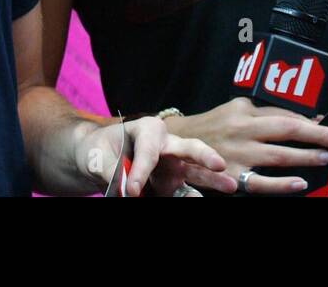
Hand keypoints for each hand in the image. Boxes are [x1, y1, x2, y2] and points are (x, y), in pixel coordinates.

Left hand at [80, 117, 234, 195]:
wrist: (98, 161)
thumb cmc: (98, 150)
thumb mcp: (96, 156)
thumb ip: (111, 171)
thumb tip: (125, 190)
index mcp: (147, 130)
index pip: (149, 151)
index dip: (140, 172)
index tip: (130, 191)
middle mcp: (166, 146)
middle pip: (189, 149)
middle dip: (205, 156)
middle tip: (219, 164)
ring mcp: (172, 167)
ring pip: (196, 172)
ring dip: (213, 180)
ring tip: (231, 186)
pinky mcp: (172, 186)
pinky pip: (184, 193)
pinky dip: (192, 197)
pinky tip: (201, 199)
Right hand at [166, 97, 327, 194]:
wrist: (178, 142)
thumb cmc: (215, 124)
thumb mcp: (238, 110)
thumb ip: (268, 114)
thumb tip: (305, 119)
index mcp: (245, 112)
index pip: (284, 115)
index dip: (310, 122)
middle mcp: (242, 131)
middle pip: (286, 130)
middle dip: (316, 135)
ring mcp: (237, 155)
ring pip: (277, 156)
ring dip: (305, 157)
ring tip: (326, 158)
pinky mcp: (231, 177)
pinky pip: (261, 183)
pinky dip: (282, 184)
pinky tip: (300, 183)